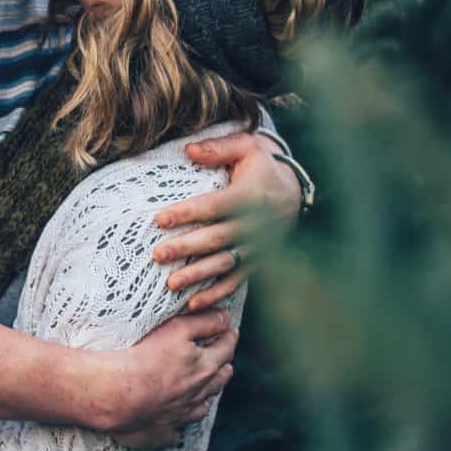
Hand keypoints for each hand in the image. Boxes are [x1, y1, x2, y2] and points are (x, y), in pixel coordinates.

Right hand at [96, 308, 237, 447]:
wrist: (118, 393)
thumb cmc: (145, 357)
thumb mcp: (178, 329)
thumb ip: (204, 322)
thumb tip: (226, 319)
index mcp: (204, 367)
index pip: (226, 349)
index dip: (229, 338)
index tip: (232, 332)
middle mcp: (197, 394)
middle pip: (219, 381)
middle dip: (224, 369)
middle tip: (225, 363)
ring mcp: (181, 416)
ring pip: (201, 408)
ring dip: (205, 398)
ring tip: (205, 392)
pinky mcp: (161, 432)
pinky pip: (175, 432)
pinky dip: (178, 428)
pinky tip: (175, 427)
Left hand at [152, 132, 301, 312]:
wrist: (293, 192)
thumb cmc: (261, 166)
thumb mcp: (247, 147)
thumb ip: (218, 148)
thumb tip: (188, 149)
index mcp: (249, 196)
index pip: (213, 206)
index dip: (186, 213)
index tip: (159, 219)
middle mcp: (253, 225)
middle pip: (215, 239)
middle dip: (186, 248)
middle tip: (158, 254)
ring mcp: (255, 247)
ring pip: (223, 264)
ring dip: (197, 275)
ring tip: (171, 283)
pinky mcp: (254, 262)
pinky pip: (235, 281)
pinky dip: (215, 294)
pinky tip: (193, 303)